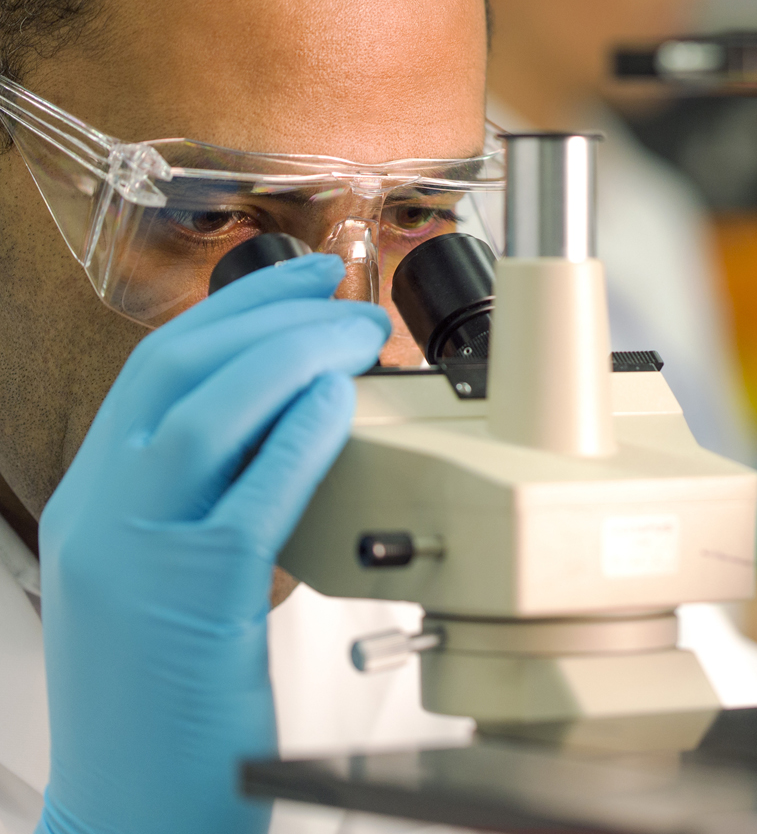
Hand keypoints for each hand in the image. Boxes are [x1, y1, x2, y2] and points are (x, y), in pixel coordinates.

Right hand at [38, 253, 389, 833]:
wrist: (131, 817)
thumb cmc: (165, 708)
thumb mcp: (166, 581)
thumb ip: (209, 502)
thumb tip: (298, 427)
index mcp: (93, 503)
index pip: (157, 369)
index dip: (237, 309)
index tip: (302, 279)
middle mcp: (100, 514)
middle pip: (178, 368)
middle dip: (273, 312)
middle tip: (345, 291)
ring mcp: (135, 552)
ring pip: (209, 409)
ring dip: (297, 355)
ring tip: (360, 337)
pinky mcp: (191, 598)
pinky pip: (254, 488)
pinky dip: (304, 432)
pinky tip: (343, 403)